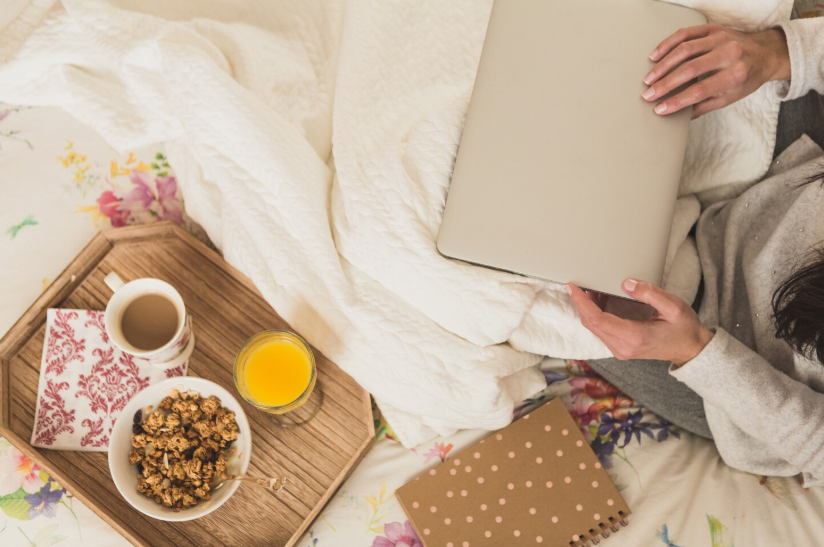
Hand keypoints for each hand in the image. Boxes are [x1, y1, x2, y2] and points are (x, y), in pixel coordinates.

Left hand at [567, 279, 713, 365]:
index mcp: (634, 336)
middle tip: (580, 284)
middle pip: (591, 324)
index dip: (582, 302)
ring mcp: (620, 350)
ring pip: (594, 328)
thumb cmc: (684, 328)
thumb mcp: (674, 306)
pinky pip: (601, 331)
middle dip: (582, 303)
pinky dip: (596, 315)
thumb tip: (626, 283)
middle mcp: (623, 347)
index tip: (572, 287)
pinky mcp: (621, 349)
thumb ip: (650, 293)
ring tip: (592, 289)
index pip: (597, 319)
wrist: (691, 350)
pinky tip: (600, 300)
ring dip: (588, 308)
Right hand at [642, 24, 790, 117]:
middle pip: (689, 70)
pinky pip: (685, 33)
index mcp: (735, 75)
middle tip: (648, 94)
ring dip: (662, 65)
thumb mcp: (729, 97)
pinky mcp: (713, 28)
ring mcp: (721, 38)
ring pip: (684, 50)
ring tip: (649, 79)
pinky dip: (667, 44)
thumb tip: (677, 117)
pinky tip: (655, 56)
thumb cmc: (746, 78)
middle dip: (665, 84)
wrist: (766, 53)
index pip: (699, 90)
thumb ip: (703, 106)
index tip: (659, 109)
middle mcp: (729, 54)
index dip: (676, 101)